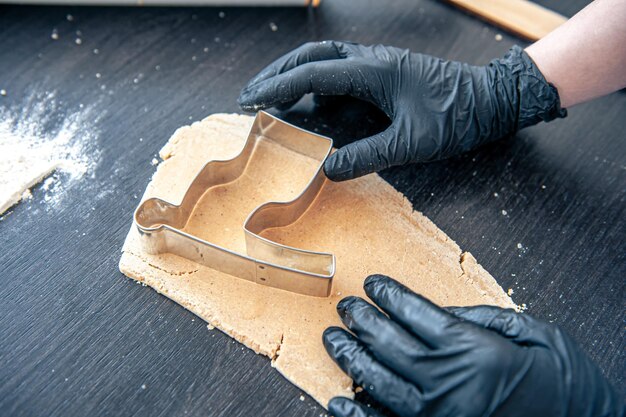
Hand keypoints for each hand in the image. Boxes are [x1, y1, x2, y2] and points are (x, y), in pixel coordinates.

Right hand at [238, 41, 565, 180]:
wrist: (491, 99)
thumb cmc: (457, 118)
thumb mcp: (411, 144)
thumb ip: (367, 156)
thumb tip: (327, 170)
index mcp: (373, 71)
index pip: (312, 74)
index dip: (277, 87)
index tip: (250, 100)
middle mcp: (370, 60)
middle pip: (311, 55)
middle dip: (276, 73)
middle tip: (250, 94)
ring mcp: (377, 63)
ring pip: (324, 58)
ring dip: (294, 73)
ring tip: (271, 95)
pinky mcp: (384, 71)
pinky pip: (340, 70)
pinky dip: (316, 81)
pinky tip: (310, 102)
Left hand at [323, 274, 622, 416]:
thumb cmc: (562, 381)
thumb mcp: (531, 334)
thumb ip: (480, 319)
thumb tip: (436, 310)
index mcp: (475, 350)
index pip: (416, 313)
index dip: (390, 295)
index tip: (374, 283)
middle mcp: (451, 383)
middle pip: (390, 344)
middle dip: (362, 321)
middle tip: (345, 306)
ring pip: (380, 383)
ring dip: (351, 359)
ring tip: (334, 340)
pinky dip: (358, 416)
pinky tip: (339, 400)